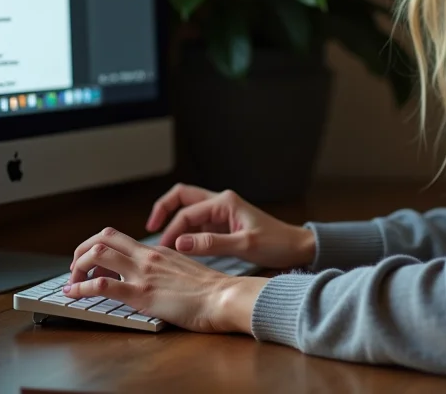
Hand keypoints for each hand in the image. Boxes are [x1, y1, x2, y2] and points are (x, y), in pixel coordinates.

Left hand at [65, 227, 267, 332]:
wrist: (223, 296)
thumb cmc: (210, 289)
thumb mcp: (183, 270)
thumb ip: (166, 268)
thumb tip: (155, 276)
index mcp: (157, 250)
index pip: (119, 237)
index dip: (97, 246)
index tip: (91, 261)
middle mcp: (147, 256)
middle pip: (103, 238)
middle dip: (81, 250)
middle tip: (75, 268)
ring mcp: (143, 273)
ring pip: (98, 254)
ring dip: (77, 267)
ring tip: (71, 282)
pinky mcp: (141, 293)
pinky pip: (102, 285)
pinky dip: (81, 288)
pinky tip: (73, 295)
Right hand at [146, 183, 315, 269]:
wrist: (295, 246)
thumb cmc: (276, 243)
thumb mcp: (244, 245)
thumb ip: (211, 244)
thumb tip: (180, 244)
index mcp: (225, 202)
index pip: (188, 212)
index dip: (171, 230)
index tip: (161, 249)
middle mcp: (221, 202)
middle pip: (183, 197)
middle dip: (164, 209)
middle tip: (150, 229)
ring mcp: (220, 213)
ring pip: (188, 210)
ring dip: (173, 222)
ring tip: (160, 243)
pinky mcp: (222, 225)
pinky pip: (196, 224)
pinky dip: (183, 232)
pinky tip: (177, 249)